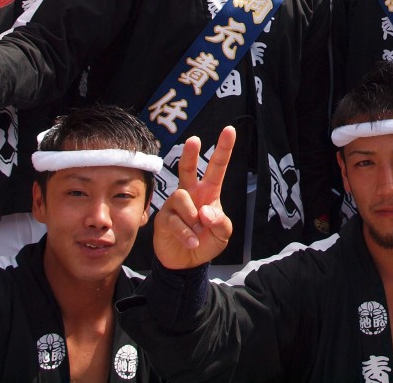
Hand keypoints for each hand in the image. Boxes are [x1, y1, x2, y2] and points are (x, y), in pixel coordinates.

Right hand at [153, 127, 236, 270]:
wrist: (187, 263)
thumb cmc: (206, 242)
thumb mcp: (222, 235)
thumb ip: (220, 223)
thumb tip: (205, 211)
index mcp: (209, 192)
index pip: (217, 168)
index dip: (224, 149)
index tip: (229, 130)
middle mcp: (190, 193)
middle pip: (188, 168)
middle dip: (190, 154)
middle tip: (194, 140)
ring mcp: (175, 204)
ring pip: (182, 198)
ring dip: (193, 220)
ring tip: (197, 234)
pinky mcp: (163, 218)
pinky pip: (174, 220)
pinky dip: (185, 233)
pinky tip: (191, 242)